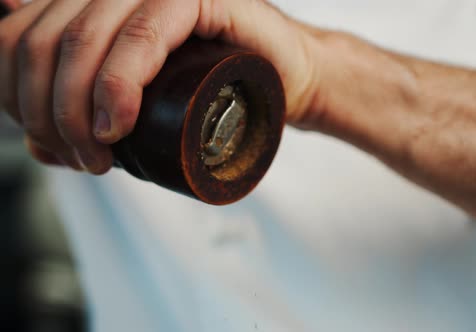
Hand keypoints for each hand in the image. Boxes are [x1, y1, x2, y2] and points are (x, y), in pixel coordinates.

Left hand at [0, 0, 321, 172]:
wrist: (283, 82)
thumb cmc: (213, 93)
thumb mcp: (137, 108)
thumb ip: (82, 115)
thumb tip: (31, 140)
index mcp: (92, 4)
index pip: (16, 38)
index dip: (13, 96)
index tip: (47, 143)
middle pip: (42, 43)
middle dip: (46, 115)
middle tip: (80, 160)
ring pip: (82, 39)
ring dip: (74, 110)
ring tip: (98, 157)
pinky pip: (141, 36)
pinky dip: (118, 85)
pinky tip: (115, 124)